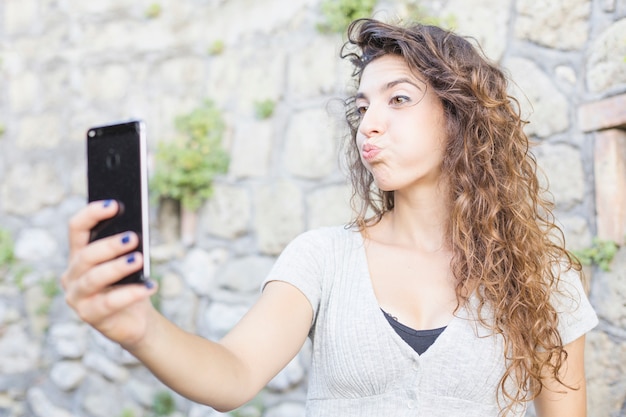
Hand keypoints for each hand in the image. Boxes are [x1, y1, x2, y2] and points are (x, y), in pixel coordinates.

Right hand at [61, 200, 157, 347]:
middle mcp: (72, 275)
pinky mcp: (88, 315)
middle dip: (110, 245)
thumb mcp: (128, 262)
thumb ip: (127, 247)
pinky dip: (131, 293)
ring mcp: (77, 297)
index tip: (114, 204)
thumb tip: (136, 229)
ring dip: (118, 267)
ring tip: (139, 259)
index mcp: (79, 255)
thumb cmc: (130, 284)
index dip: (92, 214)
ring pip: (94, 278)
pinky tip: (150, 285)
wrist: (135, 320)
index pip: (77, 229)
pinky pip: (109, 303)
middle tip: (134, 237)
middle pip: (86, 255)